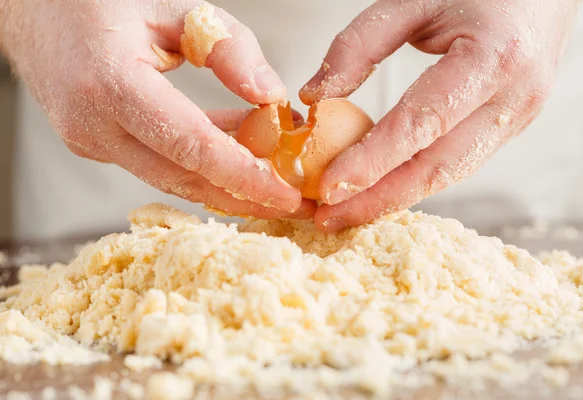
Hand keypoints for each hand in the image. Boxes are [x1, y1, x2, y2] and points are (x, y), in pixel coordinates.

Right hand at [0, 0, 315, 219]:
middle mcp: (93, 125)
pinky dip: (200, 166)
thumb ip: (227, 47)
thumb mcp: (173, 5)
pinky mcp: (97, 146)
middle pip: (182, 178)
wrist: (35, 7)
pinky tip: (238, 158)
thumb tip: (271, 95)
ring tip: (274, 188)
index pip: (190, 146)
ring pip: (171, 177)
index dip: (243, 176)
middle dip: (243, 198)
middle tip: (293, 206)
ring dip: (225, 186)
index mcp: (109, 84)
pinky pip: (157, 163)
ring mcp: (90, 142)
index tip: (286, 194)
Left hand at [300, 0, 578, 231]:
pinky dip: (416, 181)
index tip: (328, 188)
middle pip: (438, 169)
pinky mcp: (509, 127)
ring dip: (394, 198)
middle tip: (330, 220)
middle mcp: (513, 99)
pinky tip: (382, 189)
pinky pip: (457, 163)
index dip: (372, 162)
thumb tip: (315, 96)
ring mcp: (517, 118)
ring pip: (449, 175)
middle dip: (378, 201)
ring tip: (347, 212)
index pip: (421, 125)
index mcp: (493, 58)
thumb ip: (361, 44)